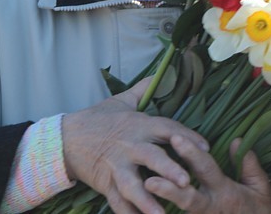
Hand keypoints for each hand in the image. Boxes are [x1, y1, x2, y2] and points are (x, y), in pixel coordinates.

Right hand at [62, 78, 210, 213]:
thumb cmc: (98, 118)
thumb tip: (164, 72)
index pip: (168, 128)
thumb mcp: (122, 100)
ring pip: (133, 184)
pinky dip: (127, 213)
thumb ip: (145, 88)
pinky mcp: (105, 183)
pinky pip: (116, 201)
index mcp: (139, 124)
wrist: (64, 138)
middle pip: (152, 157)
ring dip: (148, 200)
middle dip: (169, 169)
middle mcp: (130, 145)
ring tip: (161, 213)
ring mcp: (116, 166)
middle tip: (186, 181)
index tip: (206, 147)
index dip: (187, 136)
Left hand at [144, 137, 270, 213]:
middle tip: (149, 179)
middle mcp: (212, 207)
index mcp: (226, 192)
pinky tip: (148, 211)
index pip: (206, 169)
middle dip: (168, 187)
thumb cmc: (263, 210)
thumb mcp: (261, 186)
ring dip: (164, 205)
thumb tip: (236, 140)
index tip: (176, 137)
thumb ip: (248, 164)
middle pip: (188, 198)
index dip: (191, 153)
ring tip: (145, 195)